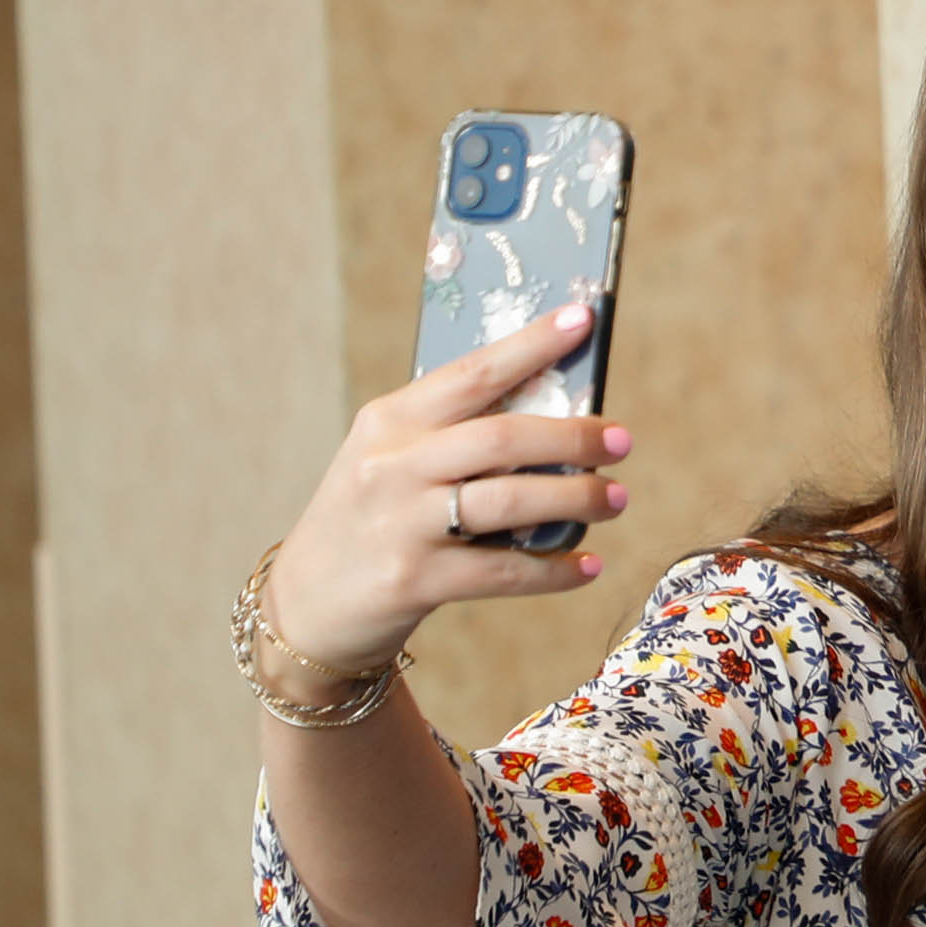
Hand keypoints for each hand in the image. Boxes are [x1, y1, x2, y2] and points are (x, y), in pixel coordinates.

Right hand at [259, 305, 629, 685]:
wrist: (303, 606)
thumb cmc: (370, 520)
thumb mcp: (391, 461)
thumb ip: (455, 436)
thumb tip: (557, 411)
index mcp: (390, 422)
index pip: (472, 372)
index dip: (532, 344)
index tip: (584, 320)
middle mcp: (392, 465)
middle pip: (503, 437)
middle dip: (574, 436)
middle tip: (622, 440)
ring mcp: (401, 523)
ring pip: (511, 500)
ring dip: (578, 499)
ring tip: (617, 499)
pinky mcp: (413, 580)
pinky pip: (504, 571)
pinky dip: (555, 569)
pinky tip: (589, 565)